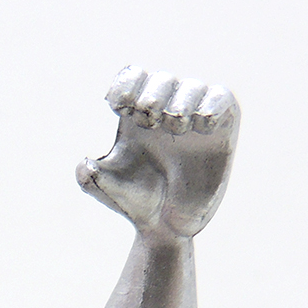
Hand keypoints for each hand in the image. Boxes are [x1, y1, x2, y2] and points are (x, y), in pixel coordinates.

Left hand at [77, 66, 239, 238]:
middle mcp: (165, 111)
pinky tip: (201, 123)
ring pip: (192, 87)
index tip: (118, 105)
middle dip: (153, 93)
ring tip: (176, 124)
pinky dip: (213, 104)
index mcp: (135, 116)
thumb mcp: (104, 188)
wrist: (167, 227)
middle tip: (148, 116)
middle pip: (161, 80)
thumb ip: (86, 175)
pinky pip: (222, 101)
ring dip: (181, 101)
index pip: (132, 80)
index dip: (127, 85)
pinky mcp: (221, 128)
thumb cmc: (136, 202)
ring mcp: (194, 118)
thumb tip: (85, 163)